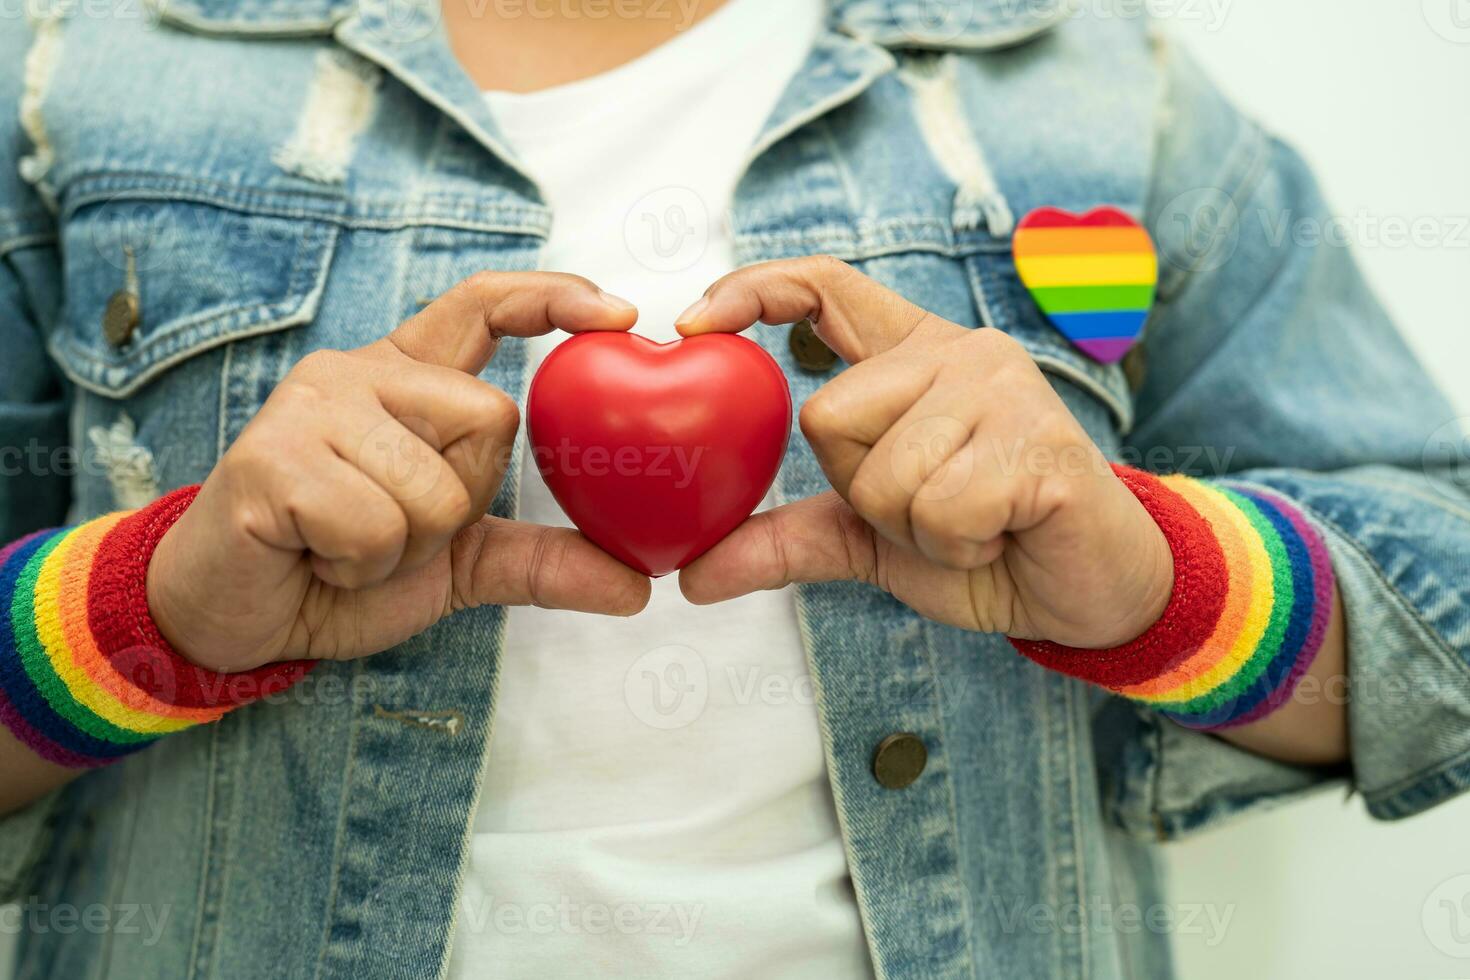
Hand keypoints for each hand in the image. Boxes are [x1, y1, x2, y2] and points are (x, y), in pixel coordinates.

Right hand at [148, 272, 651, 670]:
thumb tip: (638, 587)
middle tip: (395, 527)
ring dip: (406, 545)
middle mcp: (360, 371)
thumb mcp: (457, 565)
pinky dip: (359, 564)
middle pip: (490, 418)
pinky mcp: (270, 457)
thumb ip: (539, 561)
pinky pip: (373, 525)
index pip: (484, 305)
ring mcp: (311, 406)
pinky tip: (316, 555)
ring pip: (435, 484)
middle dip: (462, 501)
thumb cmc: (341, 569)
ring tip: (346, 544)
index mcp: (407, 379)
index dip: (553, 297)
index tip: (620, 314)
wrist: (237, 618)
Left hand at [675, 256, 1172, 647]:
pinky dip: (958, 544)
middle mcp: (958, 352)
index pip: (824, 285)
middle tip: (930, 506)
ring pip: (881, 472)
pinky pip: (941, 506)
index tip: (692, 324)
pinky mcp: (1040, 441)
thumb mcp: (869, 540)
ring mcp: (1004, 388)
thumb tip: (691, 574)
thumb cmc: (984, 545)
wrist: (1086, 593)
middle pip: (827, 415)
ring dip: (915, 527)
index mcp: (913, 355)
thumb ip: (785, 540)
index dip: (754, 288)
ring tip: (974, 522)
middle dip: (861, 491)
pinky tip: (1002, 532)